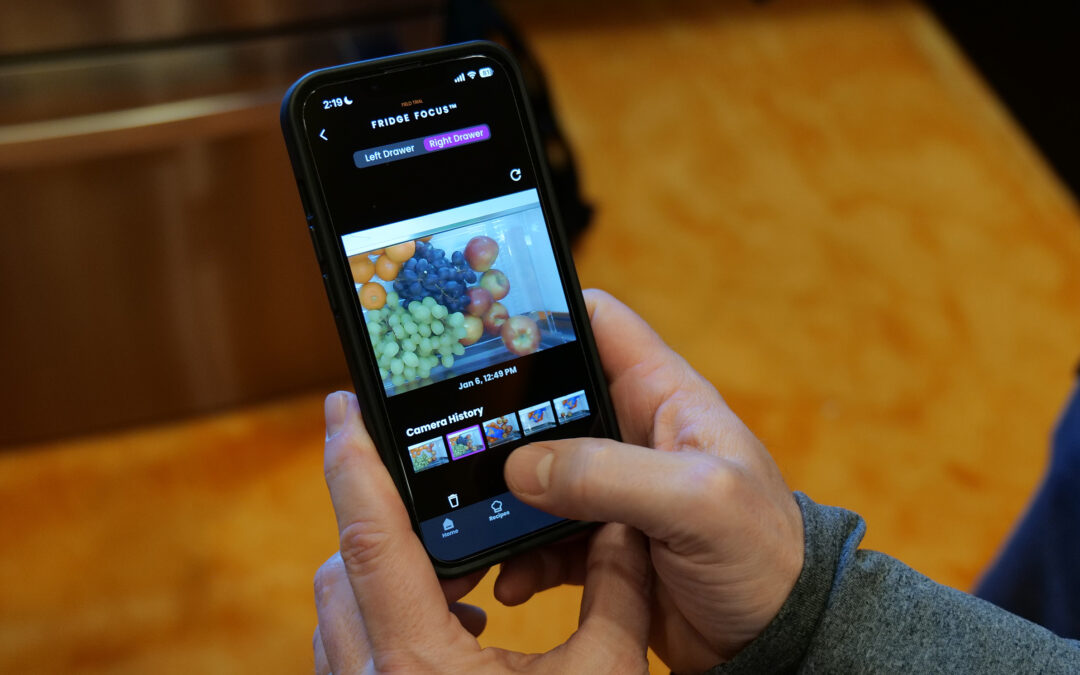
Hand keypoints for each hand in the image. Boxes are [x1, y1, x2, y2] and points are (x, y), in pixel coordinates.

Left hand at [313, 391, 652, 673]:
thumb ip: (616, 594)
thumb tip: (624, 526)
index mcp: (419, 663)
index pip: (369, 535)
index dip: (353, 461)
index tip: (343, 405)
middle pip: (341, 564)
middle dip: (371, 511)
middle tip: (417, 478)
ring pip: (337, 609)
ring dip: (377, 569)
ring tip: (446, 562)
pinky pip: (350, 649)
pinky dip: (383, 617)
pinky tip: (451, 630)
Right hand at [498, 289, 803, 672]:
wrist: (777, 639)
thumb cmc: (765, 554)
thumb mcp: (699, 501)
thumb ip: (612, 475)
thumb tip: (523, 467)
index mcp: (663, 396)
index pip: (597, 323)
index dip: (545, 314)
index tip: (487, 328)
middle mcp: (631, 434)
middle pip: (548, 399)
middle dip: (501, 417)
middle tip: (452, 435)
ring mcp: (612, 489)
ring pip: (535, 473)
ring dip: (501, 497)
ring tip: (470, 520)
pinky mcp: (599, 542)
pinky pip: (542, 535)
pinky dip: (519, 554)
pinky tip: (509, 576)